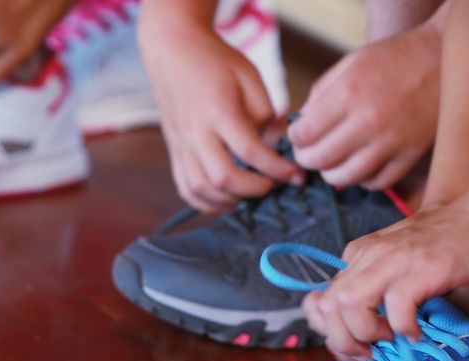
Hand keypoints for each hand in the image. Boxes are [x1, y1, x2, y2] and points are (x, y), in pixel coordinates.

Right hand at [140, 23, 301, 212]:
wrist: (173, 49)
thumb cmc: (215, 61)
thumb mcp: (249, 76)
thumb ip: (265, 113)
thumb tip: (273, 147)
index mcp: (218, 109)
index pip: (250, 151)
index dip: (277, 169)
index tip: (296, 175)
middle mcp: (195, 131)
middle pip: (223, 177)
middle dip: (255, 190)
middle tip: (274, 185)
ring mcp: (180, 144)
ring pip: (201, 188)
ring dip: (231, 200)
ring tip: (252, 194)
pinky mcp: (174, 151)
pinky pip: (186, 189)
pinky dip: (207, 202)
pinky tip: (227, 198)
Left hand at [288, 21, 440, 189]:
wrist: (443, 58)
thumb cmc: (394, 58)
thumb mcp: (351, 62)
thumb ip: (321, 93)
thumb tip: (301, 124)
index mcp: (349, 93)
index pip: (305, 133)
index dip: (295, 138)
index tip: (297, 136)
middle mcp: (369, 121)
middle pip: (321, 160)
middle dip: (307, 160)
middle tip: (307, 154)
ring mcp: (392, 141)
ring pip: (347, 178)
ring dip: (331, 175)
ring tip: (331, 164)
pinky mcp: (411, 155)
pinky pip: (378, 183)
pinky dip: (363, 180)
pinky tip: (360, 166)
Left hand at [302, 200, 468, 360]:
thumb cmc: (445, 249)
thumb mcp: (397, 270)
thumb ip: (373, 298)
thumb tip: (357, 346)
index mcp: (358, 256)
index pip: (319, 302)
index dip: (328, 336)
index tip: (350, 356)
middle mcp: (368, 254)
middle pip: (327, 306)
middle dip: (342, 342)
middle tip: (369, 356)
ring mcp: (392, 258)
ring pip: (349, 304)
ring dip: (366, 334)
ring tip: (390, 340)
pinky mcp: (421, 267)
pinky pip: (395, 308)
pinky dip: (403, 328)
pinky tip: (416, 332)